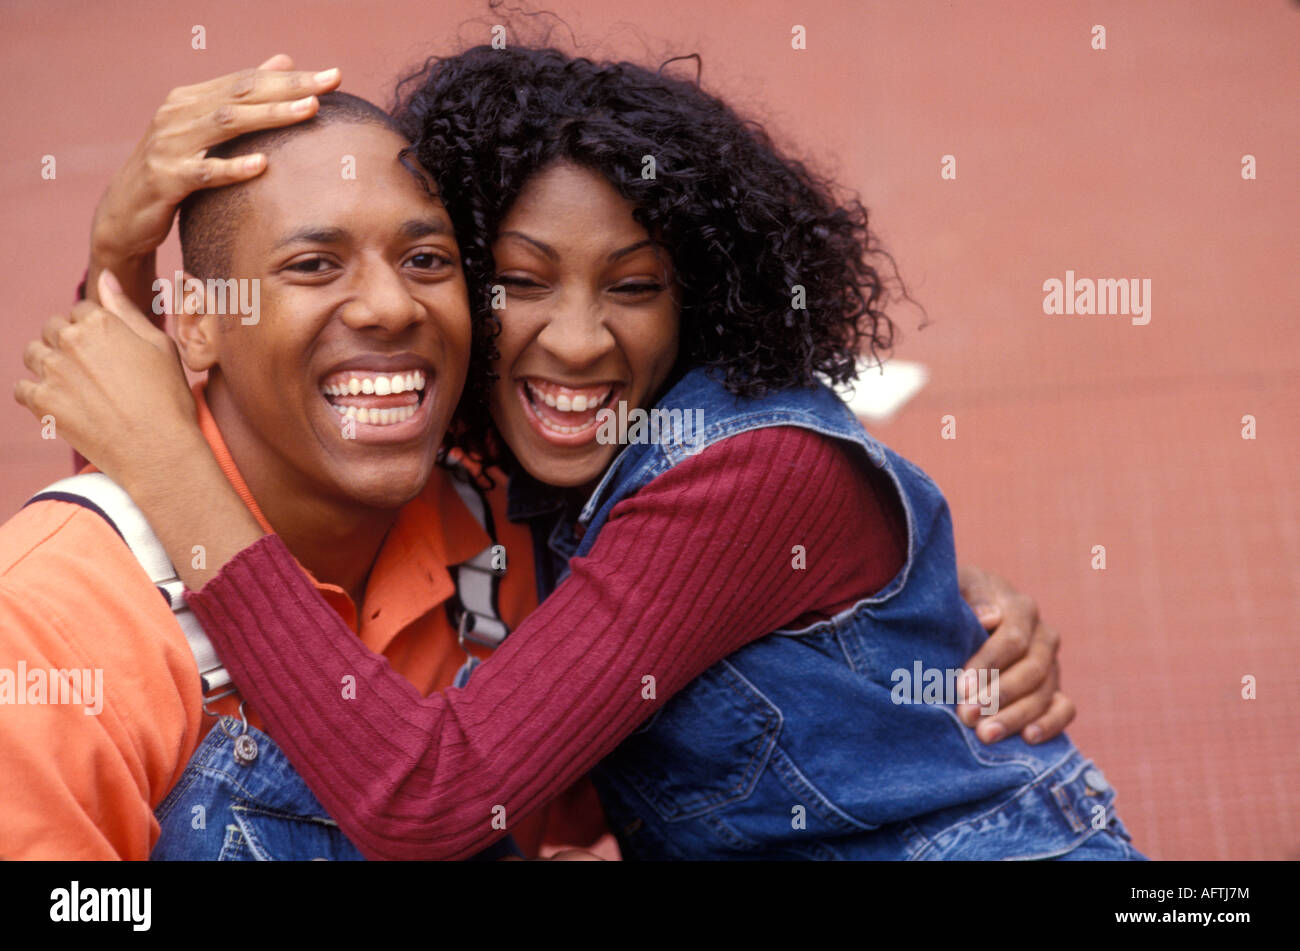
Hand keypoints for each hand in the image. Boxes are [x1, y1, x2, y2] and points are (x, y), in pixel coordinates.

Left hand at [16, 271, 202, 489]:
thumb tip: (105, 277)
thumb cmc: (168, 398)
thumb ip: (127, 310)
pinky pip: (22, 388)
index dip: (94, 328)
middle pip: (53, 328)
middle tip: (93, 371)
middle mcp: (71, 341)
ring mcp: (53, 372)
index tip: (108, 350)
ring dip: (49, 364)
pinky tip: (60, 403)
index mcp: (101, 323)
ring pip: (34, 354)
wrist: (159, 450)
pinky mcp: (42, 402)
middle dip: (68, 343)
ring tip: (75, 386)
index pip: (81, 310)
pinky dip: (35, 394)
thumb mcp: (160, 347)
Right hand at [87, 54, 340, 309]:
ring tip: (309, 110)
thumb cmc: (174, 171)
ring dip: (270, 116)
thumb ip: (240, 98)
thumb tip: (284, 61)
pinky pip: (203, 173)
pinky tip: (262, 165)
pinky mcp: (165, 180)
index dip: (289, 77)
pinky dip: (232, 168)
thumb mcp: (205, 131)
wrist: (124, 214)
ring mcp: (169, 145)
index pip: (246, 80)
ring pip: (226, 124)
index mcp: (190, 99)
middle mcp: (177, 114)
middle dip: (288, 87)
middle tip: (329, 84)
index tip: (332, 76)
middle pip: (240, 94)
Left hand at [955, 565, 1075, 744]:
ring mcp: (1051, 664)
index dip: (989, 664)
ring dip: (1015, 716)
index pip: (1013, 639)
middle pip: (1032, 670)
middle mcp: (1042, 636)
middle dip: (998, 696)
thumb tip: (990, 617)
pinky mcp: (1054, 689)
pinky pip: (1064, 709)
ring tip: (985, 735)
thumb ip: (970, 597)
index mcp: (1020, 608)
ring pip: (1045, 693)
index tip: (962, 687)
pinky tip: (1028, 738)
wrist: (962, 613)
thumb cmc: (953, 600)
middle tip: (967, 716)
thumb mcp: (955, 588)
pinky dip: (1051, 724)